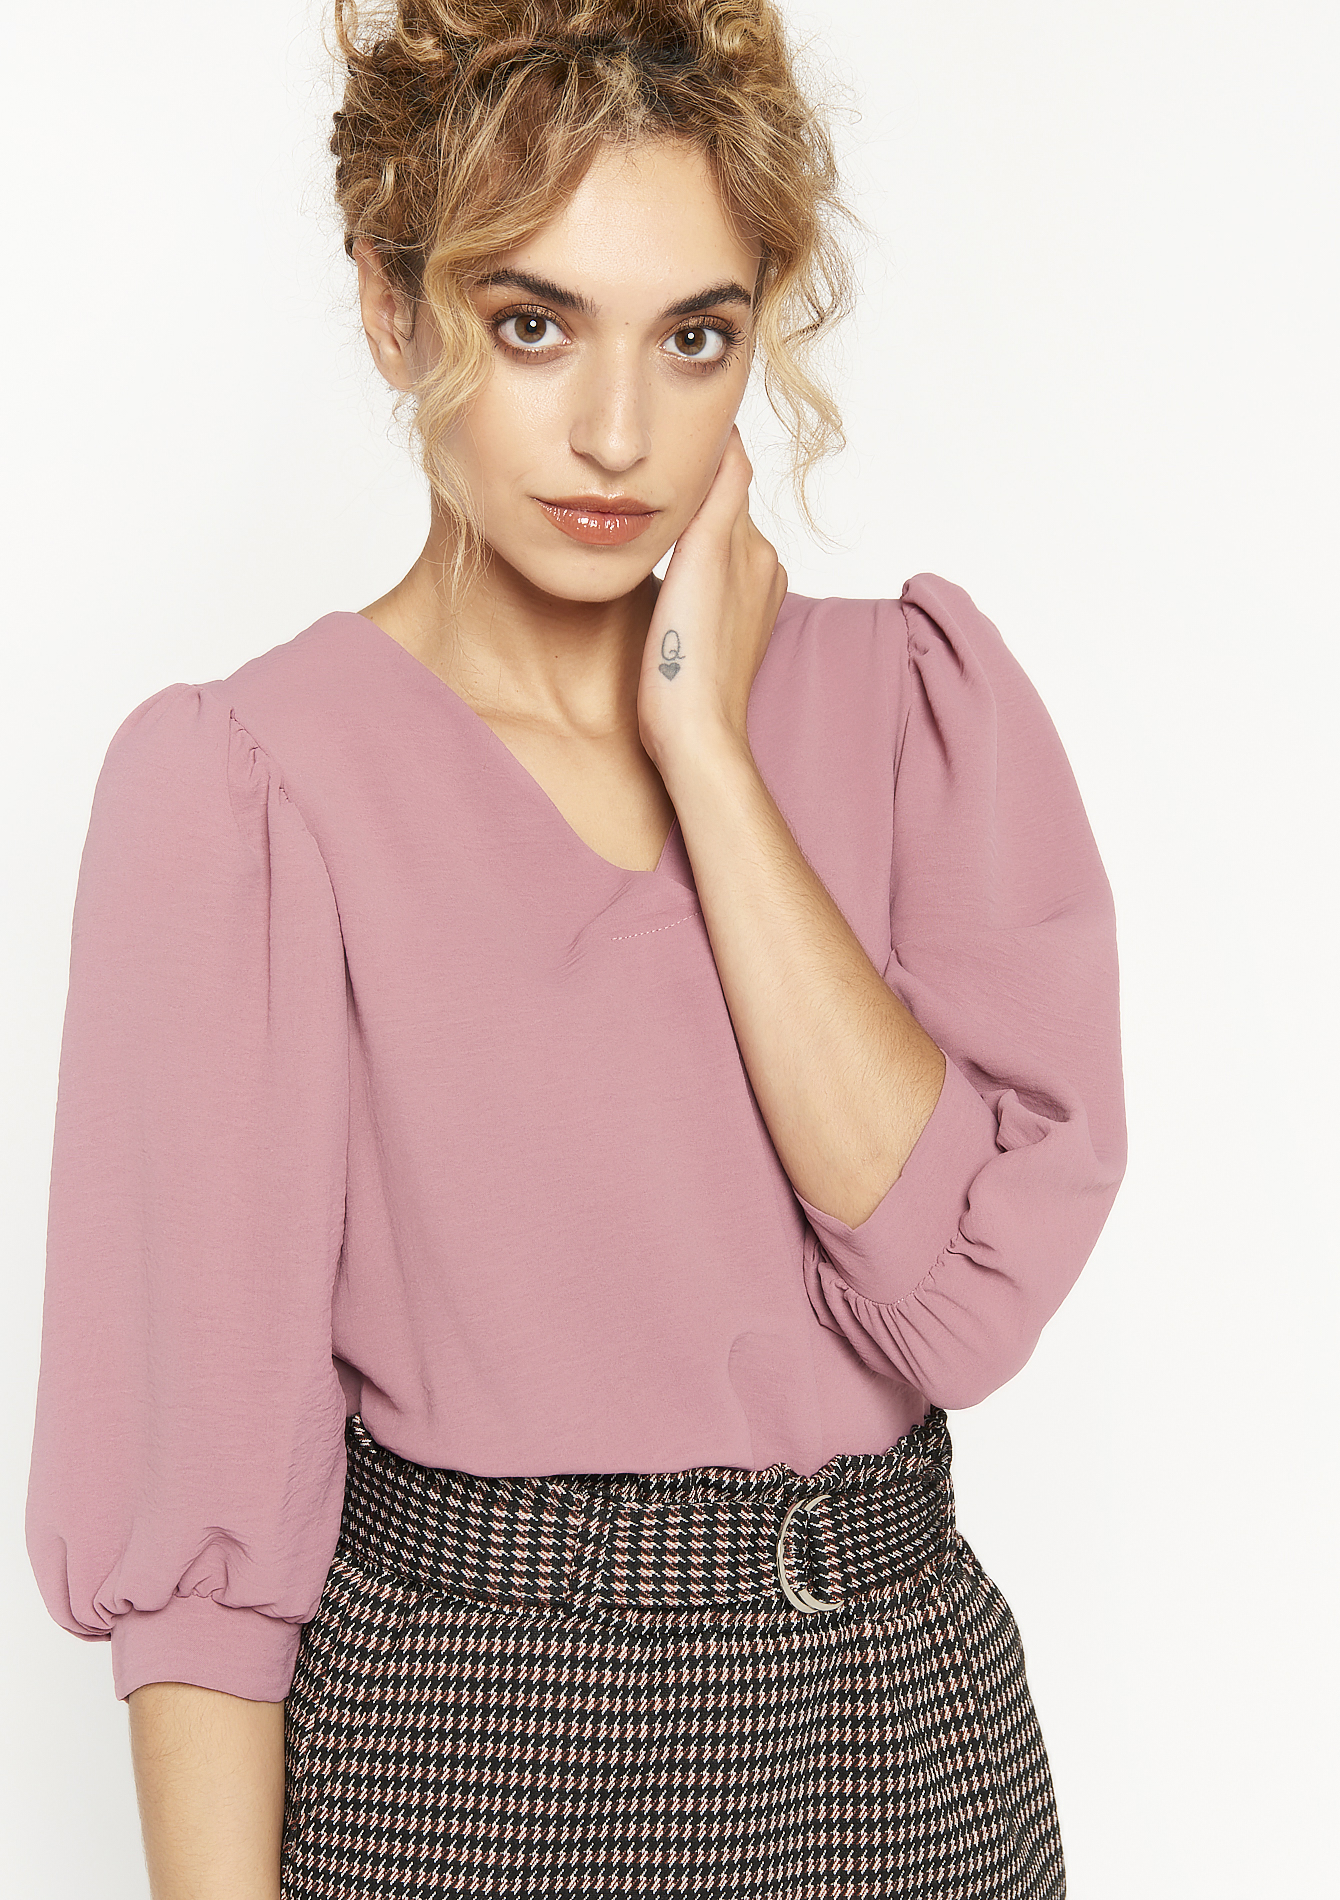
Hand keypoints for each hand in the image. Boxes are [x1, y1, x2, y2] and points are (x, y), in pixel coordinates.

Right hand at [637, 426, 786, 776]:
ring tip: (652, 524)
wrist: (692, 734)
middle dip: (688, 495)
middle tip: (645, 477)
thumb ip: (722, 491)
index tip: (665, 438)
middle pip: (718, 512)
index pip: (727, 480)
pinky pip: (706, 580)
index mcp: (756, 550)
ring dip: (686, 532)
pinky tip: (666, 577)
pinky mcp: (725, 633)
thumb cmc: (689, 656)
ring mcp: (745, 605)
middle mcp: (759, 572)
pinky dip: (687, 567)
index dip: (696, 459)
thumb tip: (730, 431)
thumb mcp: (706, 556)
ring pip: (712, 546)